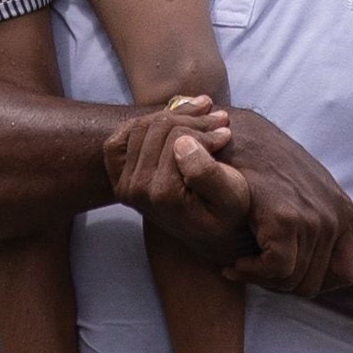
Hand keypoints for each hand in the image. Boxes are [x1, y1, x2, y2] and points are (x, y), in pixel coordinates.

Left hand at [106, 97, 259, 262]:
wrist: (210, 236)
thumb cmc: (227, 215)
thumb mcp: (232, 197)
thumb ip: (207, 172)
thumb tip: (182, 142)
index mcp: (162, 194)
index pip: (178, 136)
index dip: (205, 129)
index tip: (226, 133)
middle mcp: (136, 191)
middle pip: (157, 128)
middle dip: (191, 119)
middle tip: (218, 119)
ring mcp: (124, 186)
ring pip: (141, 127)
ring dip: (172, 116)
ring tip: (201, 115)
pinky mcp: (119, 180)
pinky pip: (119, 140)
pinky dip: (144, 125)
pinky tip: (170, 123)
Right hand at [175, 104, 352, 300]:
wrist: (233, 134)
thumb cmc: (260, 165)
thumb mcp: (301, 191)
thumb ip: (313, 223)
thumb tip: (314, 268)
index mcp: (344, 213)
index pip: (343, 275)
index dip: (307, 282)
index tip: (278, 275)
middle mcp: (336, 217)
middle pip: (314, 283)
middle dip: (278, 284)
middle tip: (251, 271)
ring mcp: (314, 218)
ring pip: (293, 280)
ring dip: (261, 279)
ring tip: (240, 265)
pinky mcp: (286, 218)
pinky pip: (276, 269)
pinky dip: (251, 272)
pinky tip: (234, 264)